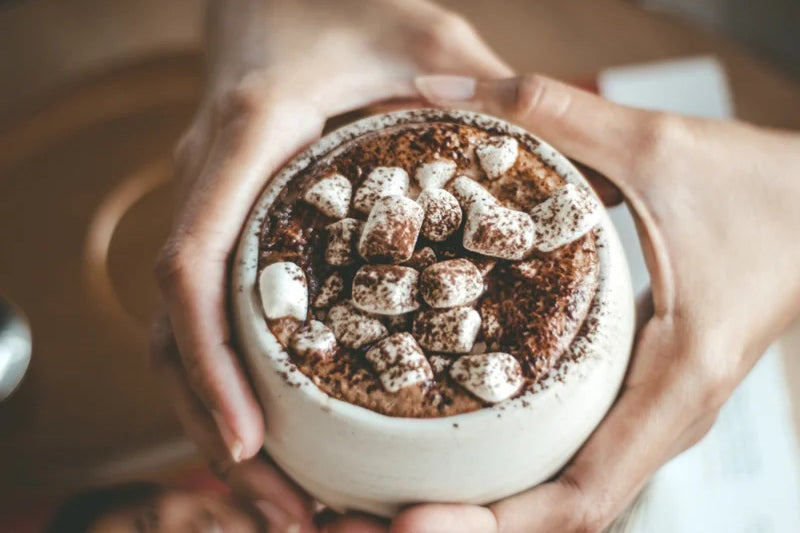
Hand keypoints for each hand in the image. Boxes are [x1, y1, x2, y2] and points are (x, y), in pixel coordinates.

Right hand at [150, 0, 510, 528]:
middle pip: (176, 329)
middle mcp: (211, 188)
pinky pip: (212, 314)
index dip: (211, 360)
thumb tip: (553, 166)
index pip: (195, 265)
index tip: (247, 439)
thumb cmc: (340, 4)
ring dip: (218, 418)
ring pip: (182, 334)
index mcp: (246, 144)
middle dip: (214, 424)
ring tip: (278, 497)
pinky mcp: (231, 227)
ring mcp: (212, 211)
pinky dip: (233, 379)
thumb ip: (480, 91)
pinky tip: (277, 427)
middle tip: (278, 507)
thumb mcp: (420, 32)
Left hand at [366, 75, 799, 531]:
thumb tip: (439, 89)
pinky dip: (511, 474)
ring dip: (483, 512)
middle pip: (558, 515)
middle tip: (362, 522)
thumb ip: (551, 112)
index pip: (584, 495)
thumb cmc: (764, 192)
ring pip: (562, 496)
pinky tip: (451, 457)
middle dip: (467, 528)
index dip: (497, 522)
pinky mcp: (638, 398)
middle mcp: (660, 419)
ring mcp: (649, 416)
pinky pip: (570, 457)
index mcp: (675, 383)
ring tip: (389, 506)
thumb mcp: (657, 148)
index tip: (413, 521)